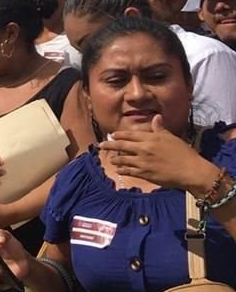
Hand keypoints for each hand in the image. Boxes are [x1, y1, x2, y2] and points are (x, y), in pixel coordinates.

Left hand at [98, 115, 212, 191]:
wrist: (190, 171)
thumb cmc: (183, 153)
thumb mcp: (171, 138)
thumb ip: (160, 129)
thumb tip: (156, 117)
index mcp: (150, 138)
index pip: (130, 134)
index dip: (119, 135)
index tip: (112, 135)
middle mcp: (144, 149)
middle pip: (122, 145)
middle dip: (109, 145)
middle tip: (100, 145)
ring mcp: (142, 162)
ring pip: (123, 159)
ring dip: (115, 159)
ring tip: (111, 159)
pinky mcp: (144, 174)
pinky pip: (129, 171)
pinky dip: (122, 170)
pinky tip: (118, 170)